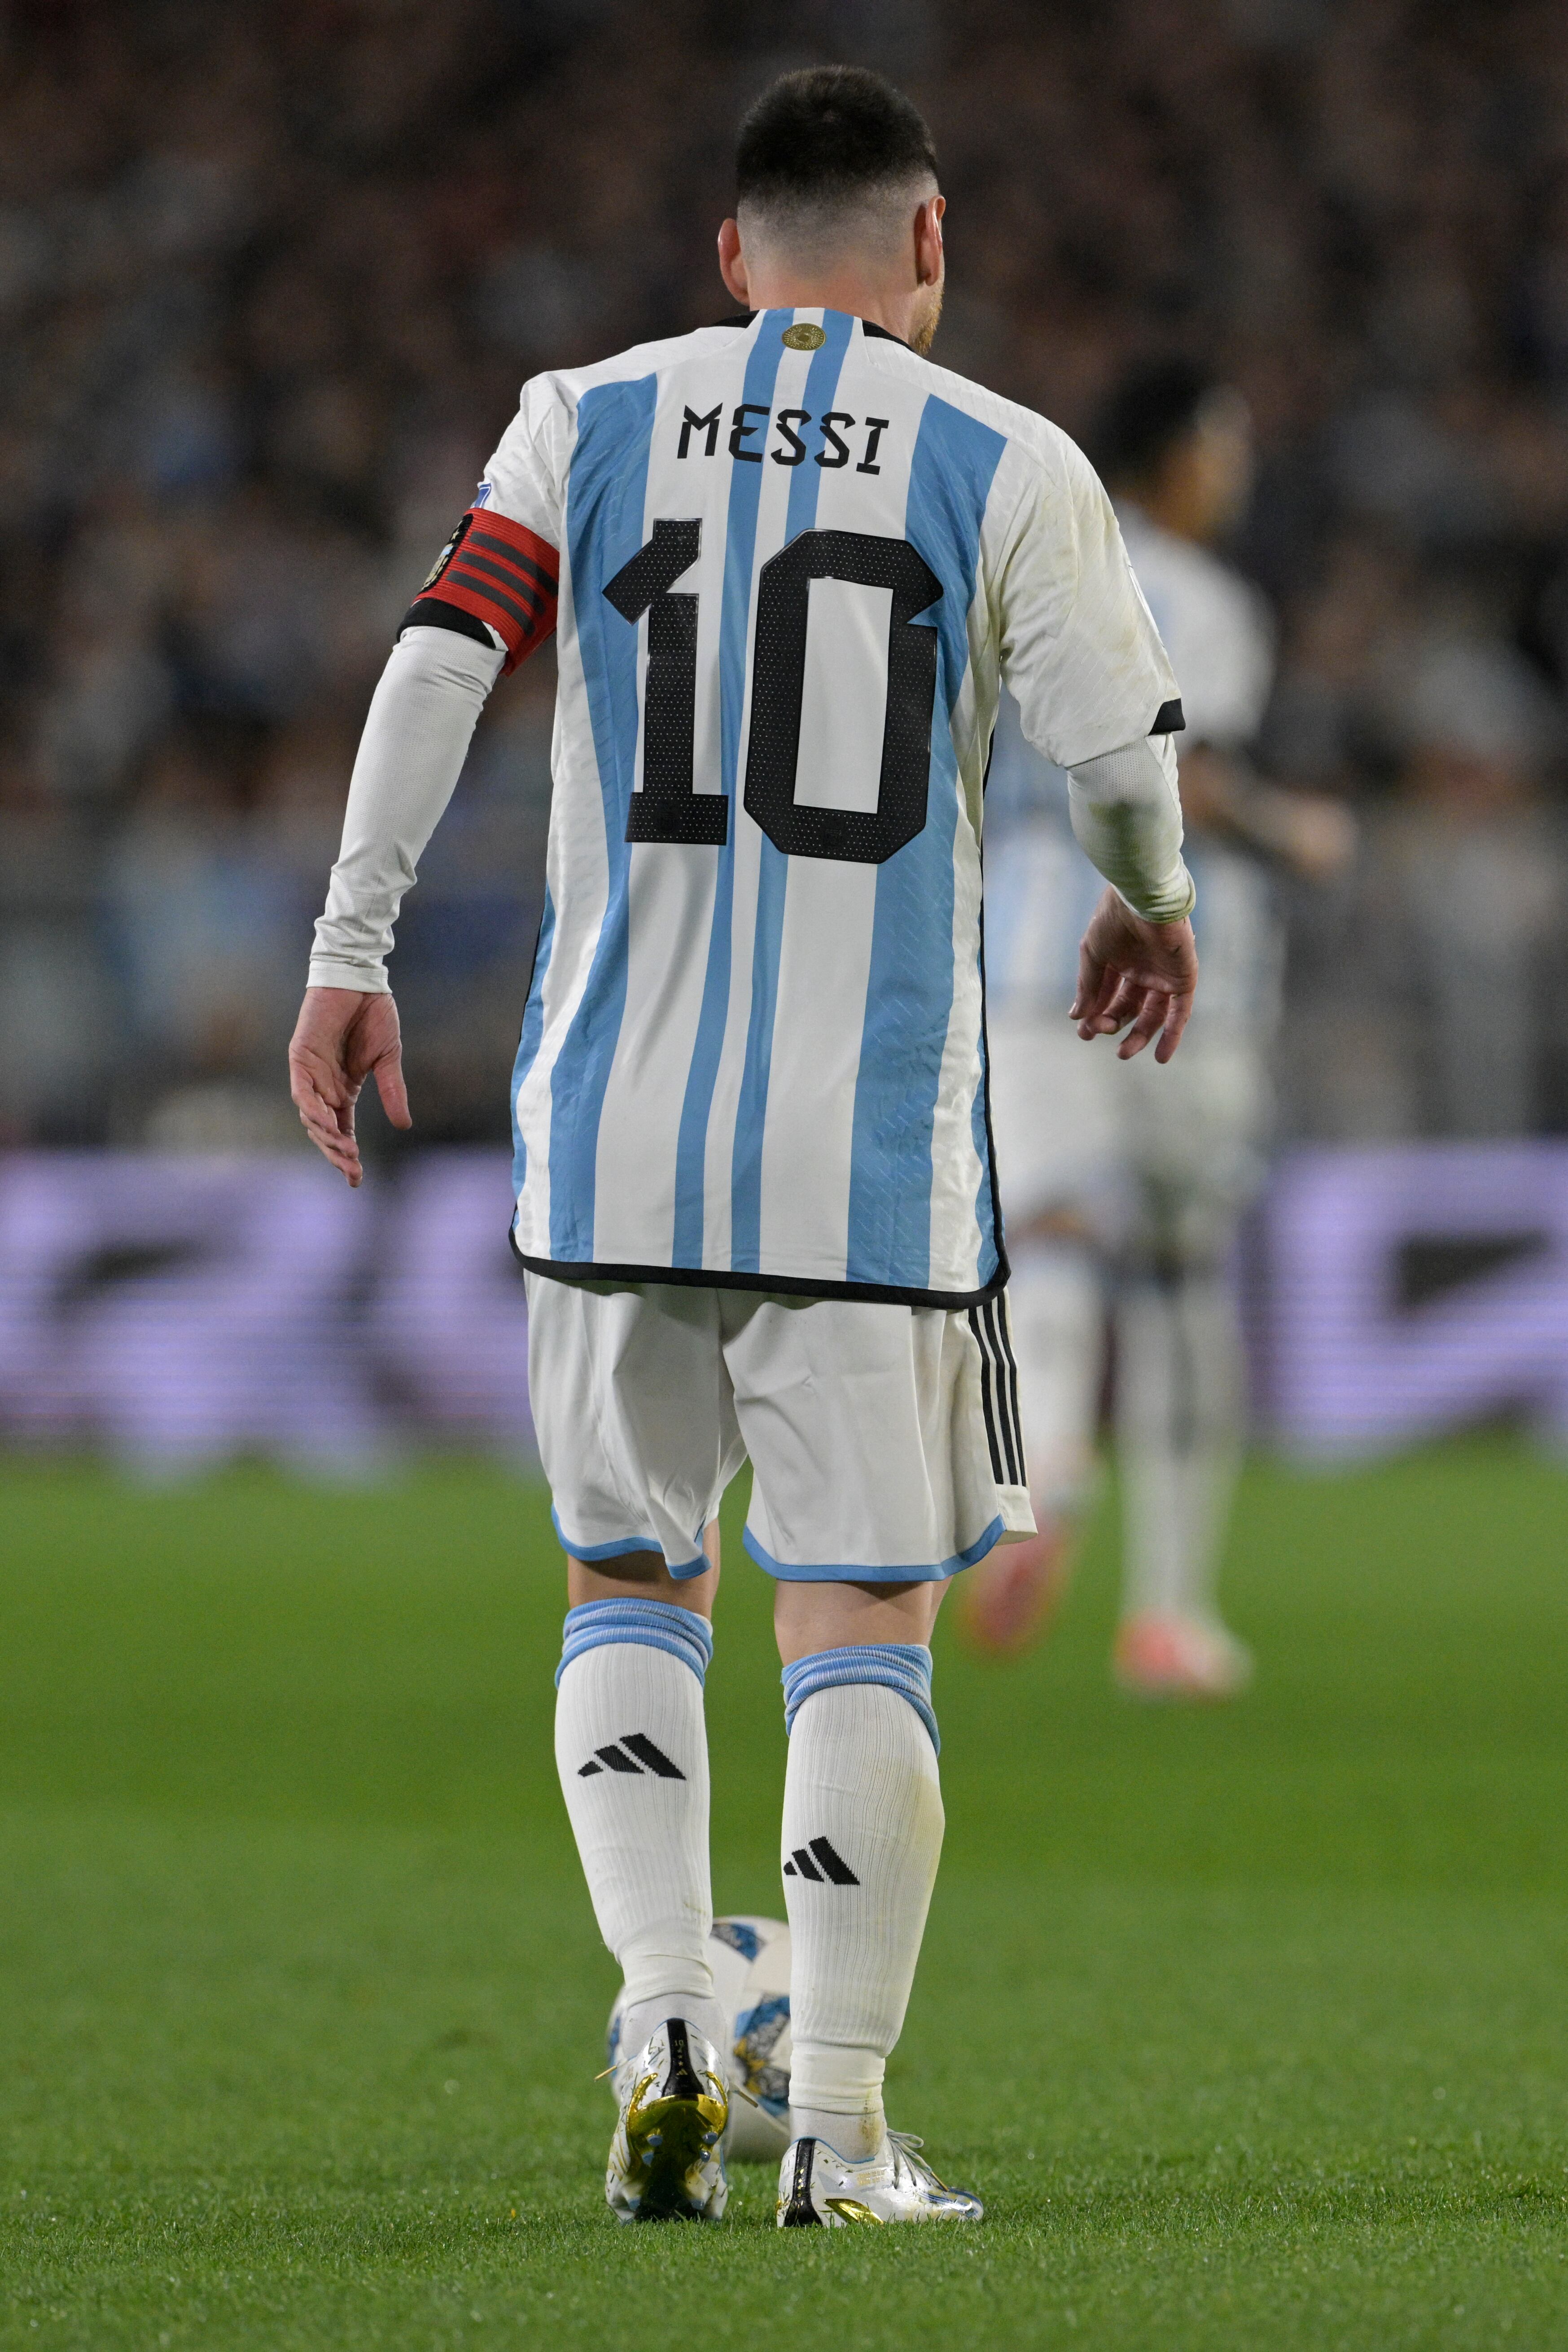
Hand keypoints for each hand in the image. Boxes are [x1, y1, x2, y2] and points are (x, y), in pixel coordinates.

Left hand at [288, 986, 410, 1185]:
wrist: (359, 979)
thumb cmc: (373, 1014)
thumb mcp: (388, 1058)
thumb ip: (392, 1090)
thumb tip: (404, 1125)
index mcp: (343, 1090)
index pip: (342, 1131)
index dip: (347, 1156)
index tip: (357, 1180)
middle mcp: (324, 1087)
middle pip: (324, 1131)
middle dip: (337, 1154)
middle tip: (353, 1171)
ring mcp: (310, 1074)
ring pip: (311, 1116)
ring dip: (327, 1136)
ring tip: (347, 1151)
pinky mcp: (300, 1057)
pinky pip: (302, 1091)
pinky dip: (313, 1109)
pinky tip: (328, 1123)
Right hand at [1071, 888, 1197, 1063]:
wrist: (1143, 898)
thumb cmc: (1114, 919)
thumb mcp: (1092, 953)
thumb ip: (1088, 986)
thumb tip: (1077, 1017)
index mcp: (1120, 962)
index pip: (1107, 997)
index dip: (1095, 1016)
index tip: (1084, 1033)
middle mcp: (1142, 971)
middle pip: (1128, 1008)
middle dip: (1111, 1024)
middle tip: (1098, 1032)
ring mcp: (1164, 976)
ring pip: (1152, 1015)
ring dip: (1138, 1036)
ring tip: (1123, 1053)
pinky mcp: (1183, 979)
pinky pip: (1180, 1013)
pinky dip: (1172, 1035)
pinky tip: (1161, 1057)